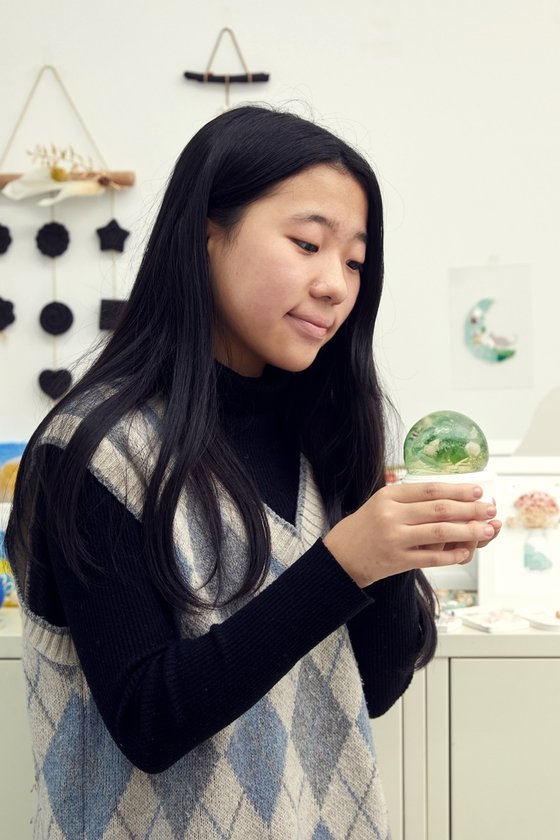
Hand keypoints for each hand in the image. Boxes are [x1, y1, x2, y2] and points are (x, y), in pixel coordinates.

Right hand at [323, 482, 501, 587]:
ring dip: (467, 531)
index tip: (477, 490)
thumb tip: (449, 496)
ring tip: (486, 529)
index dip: (457, 489)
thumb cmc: (365, 527)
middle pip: (439, 509)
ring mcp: (394, 539)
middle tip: (489, 508)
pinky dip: (452, 555)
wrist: (340, 557)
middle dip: (469, 508)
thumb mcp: (381, 504)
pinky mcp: (397, 561)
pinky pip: (432, 558)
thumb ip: (409, 499)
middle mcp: (391, 515)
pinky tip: (466, 552)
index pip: (430, 489)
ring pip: (440, 533)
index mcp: (389, 496)